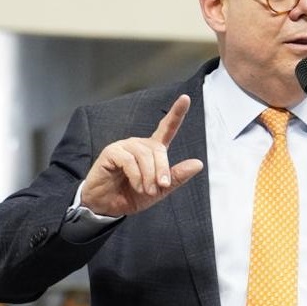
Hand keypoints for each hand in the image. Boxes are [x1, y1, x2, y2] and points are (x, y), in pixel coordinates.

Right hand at [81, 94, 203, 216]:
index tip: (186, 98)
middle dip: (162, 170)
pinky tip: (136, 185)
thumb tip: (198, 163)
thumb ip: (177, 177)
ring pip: (145, 156)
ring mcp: (124, 146)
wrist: (108, 206)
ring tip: (146, 190)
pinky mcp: (112, 152)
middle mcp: (139, 144)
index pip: (166, 128)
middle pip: (158, 150)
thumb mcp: (159, 190)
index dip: (176, 113)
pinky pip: (129, 160)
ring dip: (149, 176)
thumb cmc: (132, 195)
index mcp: (152, 150)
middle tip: (161, 187)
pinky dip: (136, 176)